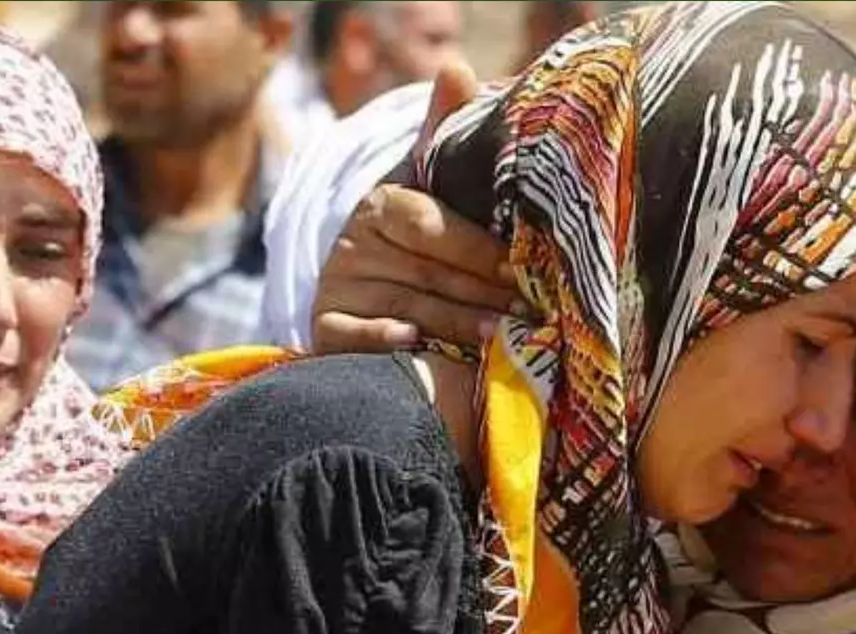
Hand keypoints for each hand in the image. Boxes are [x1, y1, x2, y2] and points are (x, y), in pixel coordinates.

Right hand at [311, 63, 519, 353]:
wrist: (370, 289)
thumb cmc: (419, 238)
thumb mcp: (430, 184)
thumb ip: (444, 133)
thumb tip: (455, 67)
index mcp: (381, 203)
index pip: (427, 222)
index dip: (475, 247)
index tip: (518, 268)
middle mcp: (353, 243)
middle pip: (425, 270)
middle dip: (482, 293)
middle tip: (530, 312)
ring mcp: (338, 286)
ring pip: (406, 305)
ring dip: (456, 324)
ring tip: (502, 336)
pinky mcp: (326, 327)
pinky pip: (355, 334)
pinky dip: (384, 338)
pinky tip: (414, 343)